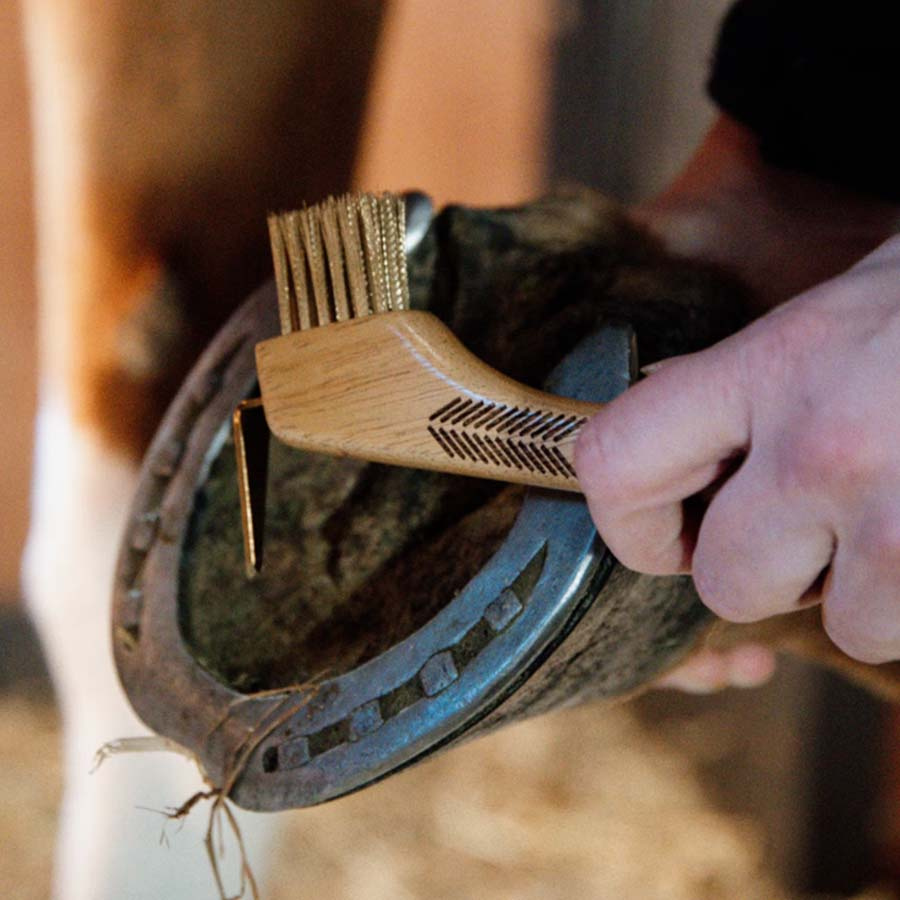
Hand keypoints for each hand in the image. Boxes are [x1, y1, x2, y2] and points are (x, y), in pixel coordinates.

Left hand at [575, 234, 899, 664]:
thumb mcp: (834, 308)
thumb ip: (743, 386)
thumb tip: (675, 445)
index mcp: (775, 363)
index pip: (619, 465)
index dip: (631, 522)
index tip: (669, 531)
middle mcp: (831, 445)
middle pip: (730, 584)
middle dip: (772, 572)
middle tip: (820, 520)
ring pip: (851, 626)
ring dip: (876, 589)